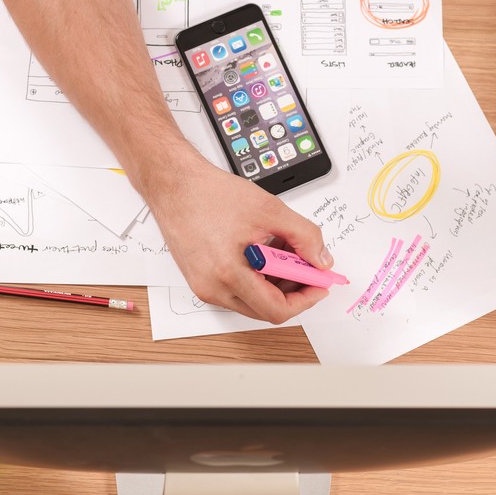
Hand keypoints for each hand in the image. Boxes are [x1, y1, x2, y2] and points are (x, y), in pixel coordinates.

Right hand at [144, 148, 332, 323]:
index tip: (319, 284)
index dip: (305, 299)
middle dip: (292, 290)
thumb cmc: (209, 194)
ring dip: (275, 283)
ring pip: (251, 300)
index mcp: (228, 274)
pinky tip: (264, 251)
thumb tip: (321, 260)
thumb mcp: (270, 209)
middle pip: (265, 309)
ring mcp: (204, 286)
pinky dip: (257, 277)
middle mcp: (213, 288)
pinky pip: (236, 290)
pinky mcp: (200, 280)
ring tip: (283, 250)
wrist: (174, 184)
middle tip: (306, 266)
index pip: (276, 310)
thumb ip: (304, 236)